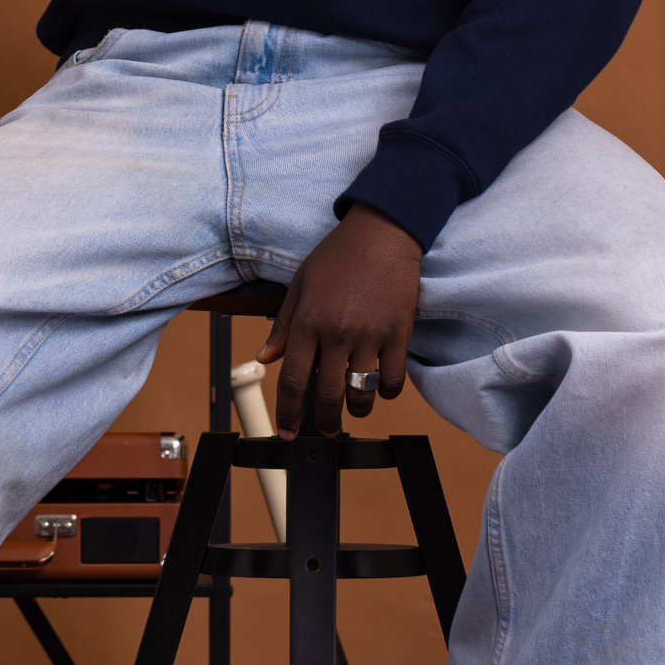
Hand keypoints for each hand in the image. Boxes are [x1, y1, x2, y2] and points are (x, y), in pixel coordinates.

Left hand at [259, 205, 421, 435]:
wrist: (383, 232)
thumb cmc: (338, 255)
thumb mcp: (301, 284)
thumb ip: (284, 325)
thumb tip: (266, 357)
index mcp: (308, 322)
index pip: (293, 381)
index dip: (288, 413)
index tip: (287, 431)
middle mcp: (337, 333)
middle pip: (327, 396)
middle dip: (324, 423)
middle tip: (325, 430)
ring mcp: (370, 335)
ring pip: (361, 393)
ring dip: (356, 411)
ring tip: (353, 410)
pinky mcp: (398, 333)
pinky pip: (393, 379)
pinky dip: (386, 392)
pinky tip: (380, 388)